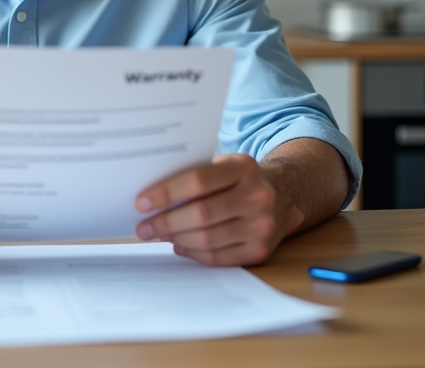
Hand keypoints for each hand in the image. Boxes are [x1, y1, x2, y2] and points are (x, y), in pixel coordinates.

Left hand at [134, 153, 303, 266]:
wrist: (283, 196)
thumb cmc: (239, 180)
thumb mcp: (223, 165)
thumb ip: (194, 175)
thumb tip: (151, 199)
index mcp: (243, 167)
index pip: (198, 180)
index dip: (166, 193)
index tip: (141, 203)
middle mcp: (258, 195)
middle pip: (201, 214)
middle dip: (165, 222)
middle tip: (143, 228)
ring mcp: (262, 225)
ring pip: (207, 239)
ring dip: (176, 239)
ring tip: (159, 236)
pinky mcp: (261, 250)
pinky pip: (218, 257)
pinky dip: (193, 253)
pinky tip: (179, 246)